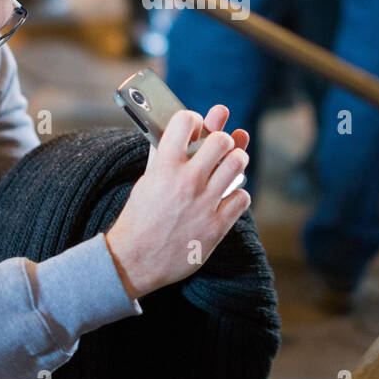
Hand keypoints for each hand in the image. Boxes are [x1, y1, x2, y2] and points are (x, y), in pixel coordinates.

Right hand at [105, 106, 250, 298]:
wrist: (136, 260)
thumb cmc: (139, 218)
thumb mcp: (146, 180)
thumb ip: (162, 154)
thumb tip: (176, 130)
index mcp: (165, 167)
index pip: (186, 121)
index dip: (193, 119)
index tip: (195, 125)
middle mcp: (187, 181)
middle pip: (221, 140)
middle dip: (222, 140)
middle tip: (219, 148)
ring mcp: (204, 203)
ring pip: (237, 163)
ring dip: (236, 161)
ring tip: (229, 166)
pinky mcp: (217, 226)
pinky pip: (242, 197)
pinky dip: (237, 196)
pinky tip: (227, 198)